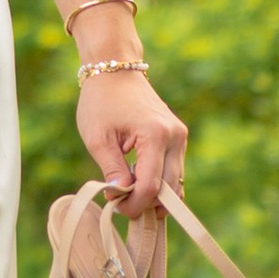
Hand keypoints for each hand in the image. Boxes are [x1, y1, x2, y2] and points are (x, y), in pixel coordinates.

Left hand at [73, 67, 187, 219]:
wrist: (115, 71)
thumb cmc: (101, 101)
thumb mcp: (97, 138)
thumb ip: (111, 170)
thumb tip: (119, 197)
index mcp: (155, 135)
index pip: (151, 186)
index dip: (134, 204)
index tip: (115, 207)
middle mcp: (175, 137)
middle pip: (170, 190)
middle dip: (146, 204)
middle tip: (121, 204)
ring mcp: (180, 138)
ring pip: (176, 183)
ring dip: (154, 195)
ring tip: (127, 190)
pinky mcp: (178, 138)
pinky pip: (174, 171)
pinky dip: (159, 182)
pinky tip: (136, 179)